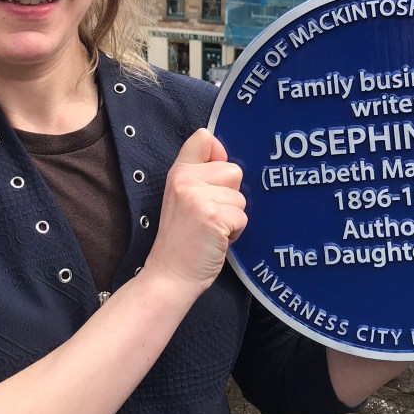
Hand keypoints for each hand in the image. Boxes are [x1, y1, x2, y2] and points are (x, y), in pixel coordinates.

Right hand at [142, 129, 246, 299]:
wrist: (170, 275)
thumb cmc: (182, 239)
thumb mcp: (182, 197)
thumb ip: (200, 174)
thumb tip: (220, 149)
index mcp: (178, 173)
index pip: (204, 139)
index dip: (218, 156)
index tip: (212, 180)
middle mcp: (185, 180)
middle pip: (234, 171)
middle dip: (230, 197)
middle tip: (209, 217)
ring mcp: (198, 197)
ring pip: (241, 198)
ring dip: (233, 217)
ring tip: (211, 230)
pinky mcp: (213, 216)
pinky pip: (242, 217)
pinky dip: (235, 233)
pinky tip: (216, 240)